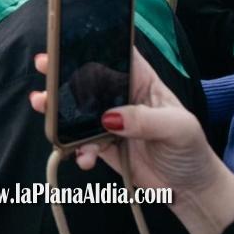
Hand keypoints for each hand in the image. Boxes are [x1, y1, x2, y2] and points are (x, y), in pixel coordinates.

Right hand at [27, 49, 233, 233]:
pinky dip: (76, 149)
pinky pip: (80, 143)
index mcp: (141, 82)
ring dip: (58, 109)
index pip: (117, 57)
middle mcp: (121, 98)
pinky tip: (84, 157)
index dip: (95, 46)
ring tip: (43, 106)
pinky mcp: (102, 146)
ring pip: (77, 110)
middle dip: (63, 73)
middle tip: (44, 65)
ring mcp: (109, 123)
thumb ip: (145, 119)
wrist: (191, 191)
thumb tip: (109, 117)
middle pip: (88, 80)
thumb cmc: (191, 151)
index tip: (70, 43)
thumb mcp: (178, 128)